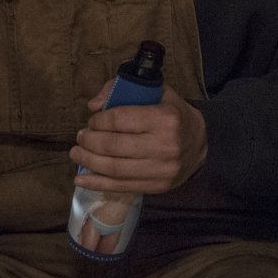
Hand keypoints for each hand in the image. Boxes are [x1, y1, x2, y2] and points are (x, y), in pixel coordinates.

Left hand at [70, 83, 206, 194]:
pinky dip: (97, 183)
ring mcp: (161, 170)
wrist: (201, 144)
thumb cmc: (174, 115)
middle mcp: (164, 146)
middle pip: (113, 146)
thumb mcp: (156, 92)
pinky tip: (80, 178)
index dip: (99, 121)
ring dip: (88, 161)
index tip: (92, 121)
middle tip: (81, 137)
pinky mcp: (157, 187)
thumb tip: (94, 105)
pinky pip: (120, 187)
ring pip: (114, 168)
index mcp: (165, 118)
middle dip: (89, 141)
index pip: (120, 120)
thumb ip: (122, 90)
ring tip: (76, 153)